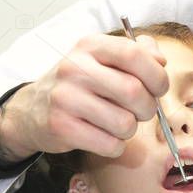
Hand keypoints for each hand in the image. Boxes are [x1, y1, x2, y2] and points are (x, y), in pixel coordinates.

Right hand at [0, 33, 167, 160]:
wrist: (32, 109)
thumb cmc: (79, 84)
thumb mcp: (102, 58)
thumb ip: (137, 53)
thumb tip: (160, 61)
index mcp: (90, 46)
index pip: (134, 54)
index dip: (156, 75)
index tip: (158, 88)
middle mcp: (75, 68)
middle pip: (134, 92)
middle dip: (147, 108)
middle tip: (139, 111)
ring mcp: (65, 98)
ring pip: (125, 123)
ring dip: (130, 130)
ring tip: (118, 124)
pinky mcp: (61, 127)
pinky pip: (110, 144)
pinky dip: (116, 146)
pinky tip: (105, 137)